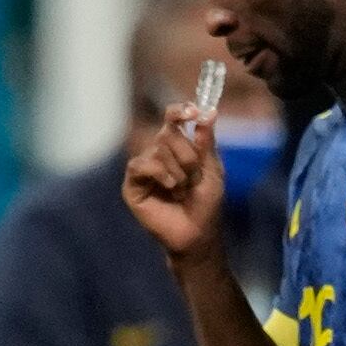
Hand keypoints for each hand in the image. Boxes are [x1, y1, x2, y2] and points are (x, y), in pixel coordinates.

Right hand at [122, 107, 224, 259]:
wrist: (198, 234)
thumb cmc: (206, 204)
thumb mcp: (212, 171)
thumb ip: (206, 142)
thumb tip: (209, 112)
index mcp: (179, 147)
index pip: (173, 119)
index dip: (180, 111)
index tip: (193, 111)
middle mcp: (159, 152)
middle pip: (169, 134)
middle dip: (188, 157)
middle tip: (195, 178)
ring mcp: (144, 167)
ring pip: (158, 150)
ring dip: (179, 171)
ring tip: (183, 190)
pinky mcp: (132, 182)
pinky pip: (142, 165)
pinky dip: (161, 174)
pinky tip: (171, 188)